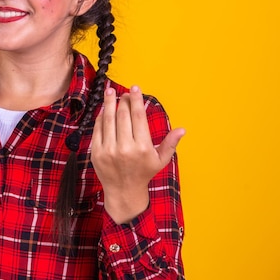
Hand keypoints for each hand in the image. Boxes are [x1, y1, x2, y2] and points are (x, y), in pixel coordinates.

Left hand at [90, 85, 184, 222]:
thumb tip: (182, 129)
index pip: (138, 117)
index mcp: (142, 147)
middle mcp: (125, 148)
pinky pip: (98, 129)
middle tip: (124, 92)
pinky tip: (104, 109)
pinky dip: (100, 117)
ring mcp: (108, 150)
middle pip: (122, 115)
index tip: (135, 88)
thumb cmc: (143, 173)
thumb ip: (170, 143)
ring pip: (108, 120)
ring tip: (110, 92)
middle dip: (123, 100)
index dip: (136, 100)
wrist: (123, 191)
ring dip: (109, 103)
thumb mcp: (160, 160)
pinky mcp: (96, 152)